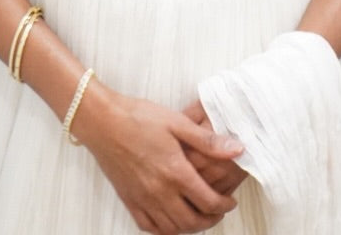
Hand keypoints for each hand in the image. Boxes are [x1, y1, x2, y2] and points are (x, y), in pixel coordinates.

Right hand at [73, 81, 243, 233]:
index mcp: (175, 172)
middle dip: (211, 220)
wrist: (103, 121)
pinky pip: (149, 227)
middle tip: (219, 211)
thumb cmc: (139, 117)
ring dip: (190, 227)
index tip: (230, 200)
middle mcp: (160, 192)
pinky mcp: (129, 200)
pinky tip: (171, 220)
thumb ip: (208, 140)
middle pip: (192, 222)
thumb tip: (237, 149)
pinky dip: (164, 230)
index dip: (224, 205)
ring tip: (199, 215)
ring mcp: (143, 199)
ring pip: (172, 228)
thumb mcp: (178, 122)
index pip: (208, 201)